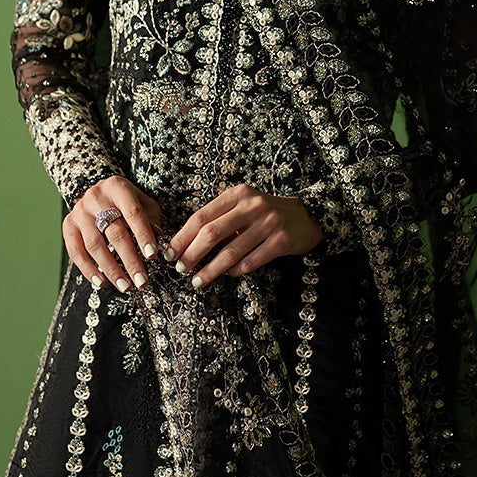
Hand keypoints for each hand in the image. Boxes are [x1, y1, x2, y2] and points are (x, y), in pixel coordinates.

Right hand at [64, 176, 164, 293]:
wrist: (97, 192)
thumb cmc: (126, 201)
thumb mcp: (142, 202)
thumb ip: (151, 218)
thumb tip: (157, 239)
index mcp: (118, 187)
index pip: (133, 213)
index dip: (143, 235)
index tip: (152, 255)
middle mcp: (96, 197)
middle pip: (114, 232)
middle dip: (130, 260)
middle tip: (141, 281)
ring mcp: (79, 211)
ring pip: (94, 245)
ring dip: (111, 269)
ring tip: (125, 286)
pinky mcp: (68, 225)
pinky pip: (76, 251)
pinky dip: (88, 269)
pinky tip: (101, 282)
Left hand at [167, 183, 322, 287]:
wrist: (307, 217)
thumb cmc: (266, 214)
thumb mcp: (244, 206)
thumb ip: (221, 218)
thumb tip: (187, 244)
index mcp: (238, 194)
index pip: (201, 216)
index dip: (182, 237)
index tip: (170, 253)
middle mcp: (252, 206)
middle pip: (212, 233)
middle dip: (192, 254)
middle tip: (180, 269)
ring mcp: (268, 223)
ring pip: (230, 252)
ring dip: (210, 270)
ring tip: (197, 281)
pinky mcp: (281, 241)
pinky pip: (250, 262)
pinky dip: (235, 271)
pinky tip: (227, 275)